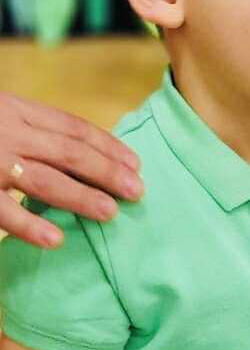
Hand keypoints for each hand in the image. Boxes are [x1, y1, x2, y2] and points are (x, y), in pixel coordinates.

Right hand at [0, 92, 142, 247]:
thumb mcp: (2, 117)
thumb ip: (33, 132)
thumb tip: (82, 156)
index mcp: (17, 110)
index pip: (72, 128)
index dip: (108, 146)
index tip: (136, 164)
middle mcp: (9, 132)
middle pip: (68, 152)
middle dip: (107, 171)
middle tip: (137, 191)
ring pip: (44, 180)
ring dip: (81, 197)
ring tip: (110, 212)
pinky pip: (4, 210)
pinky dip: (30, 225)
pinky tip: (56, 239)